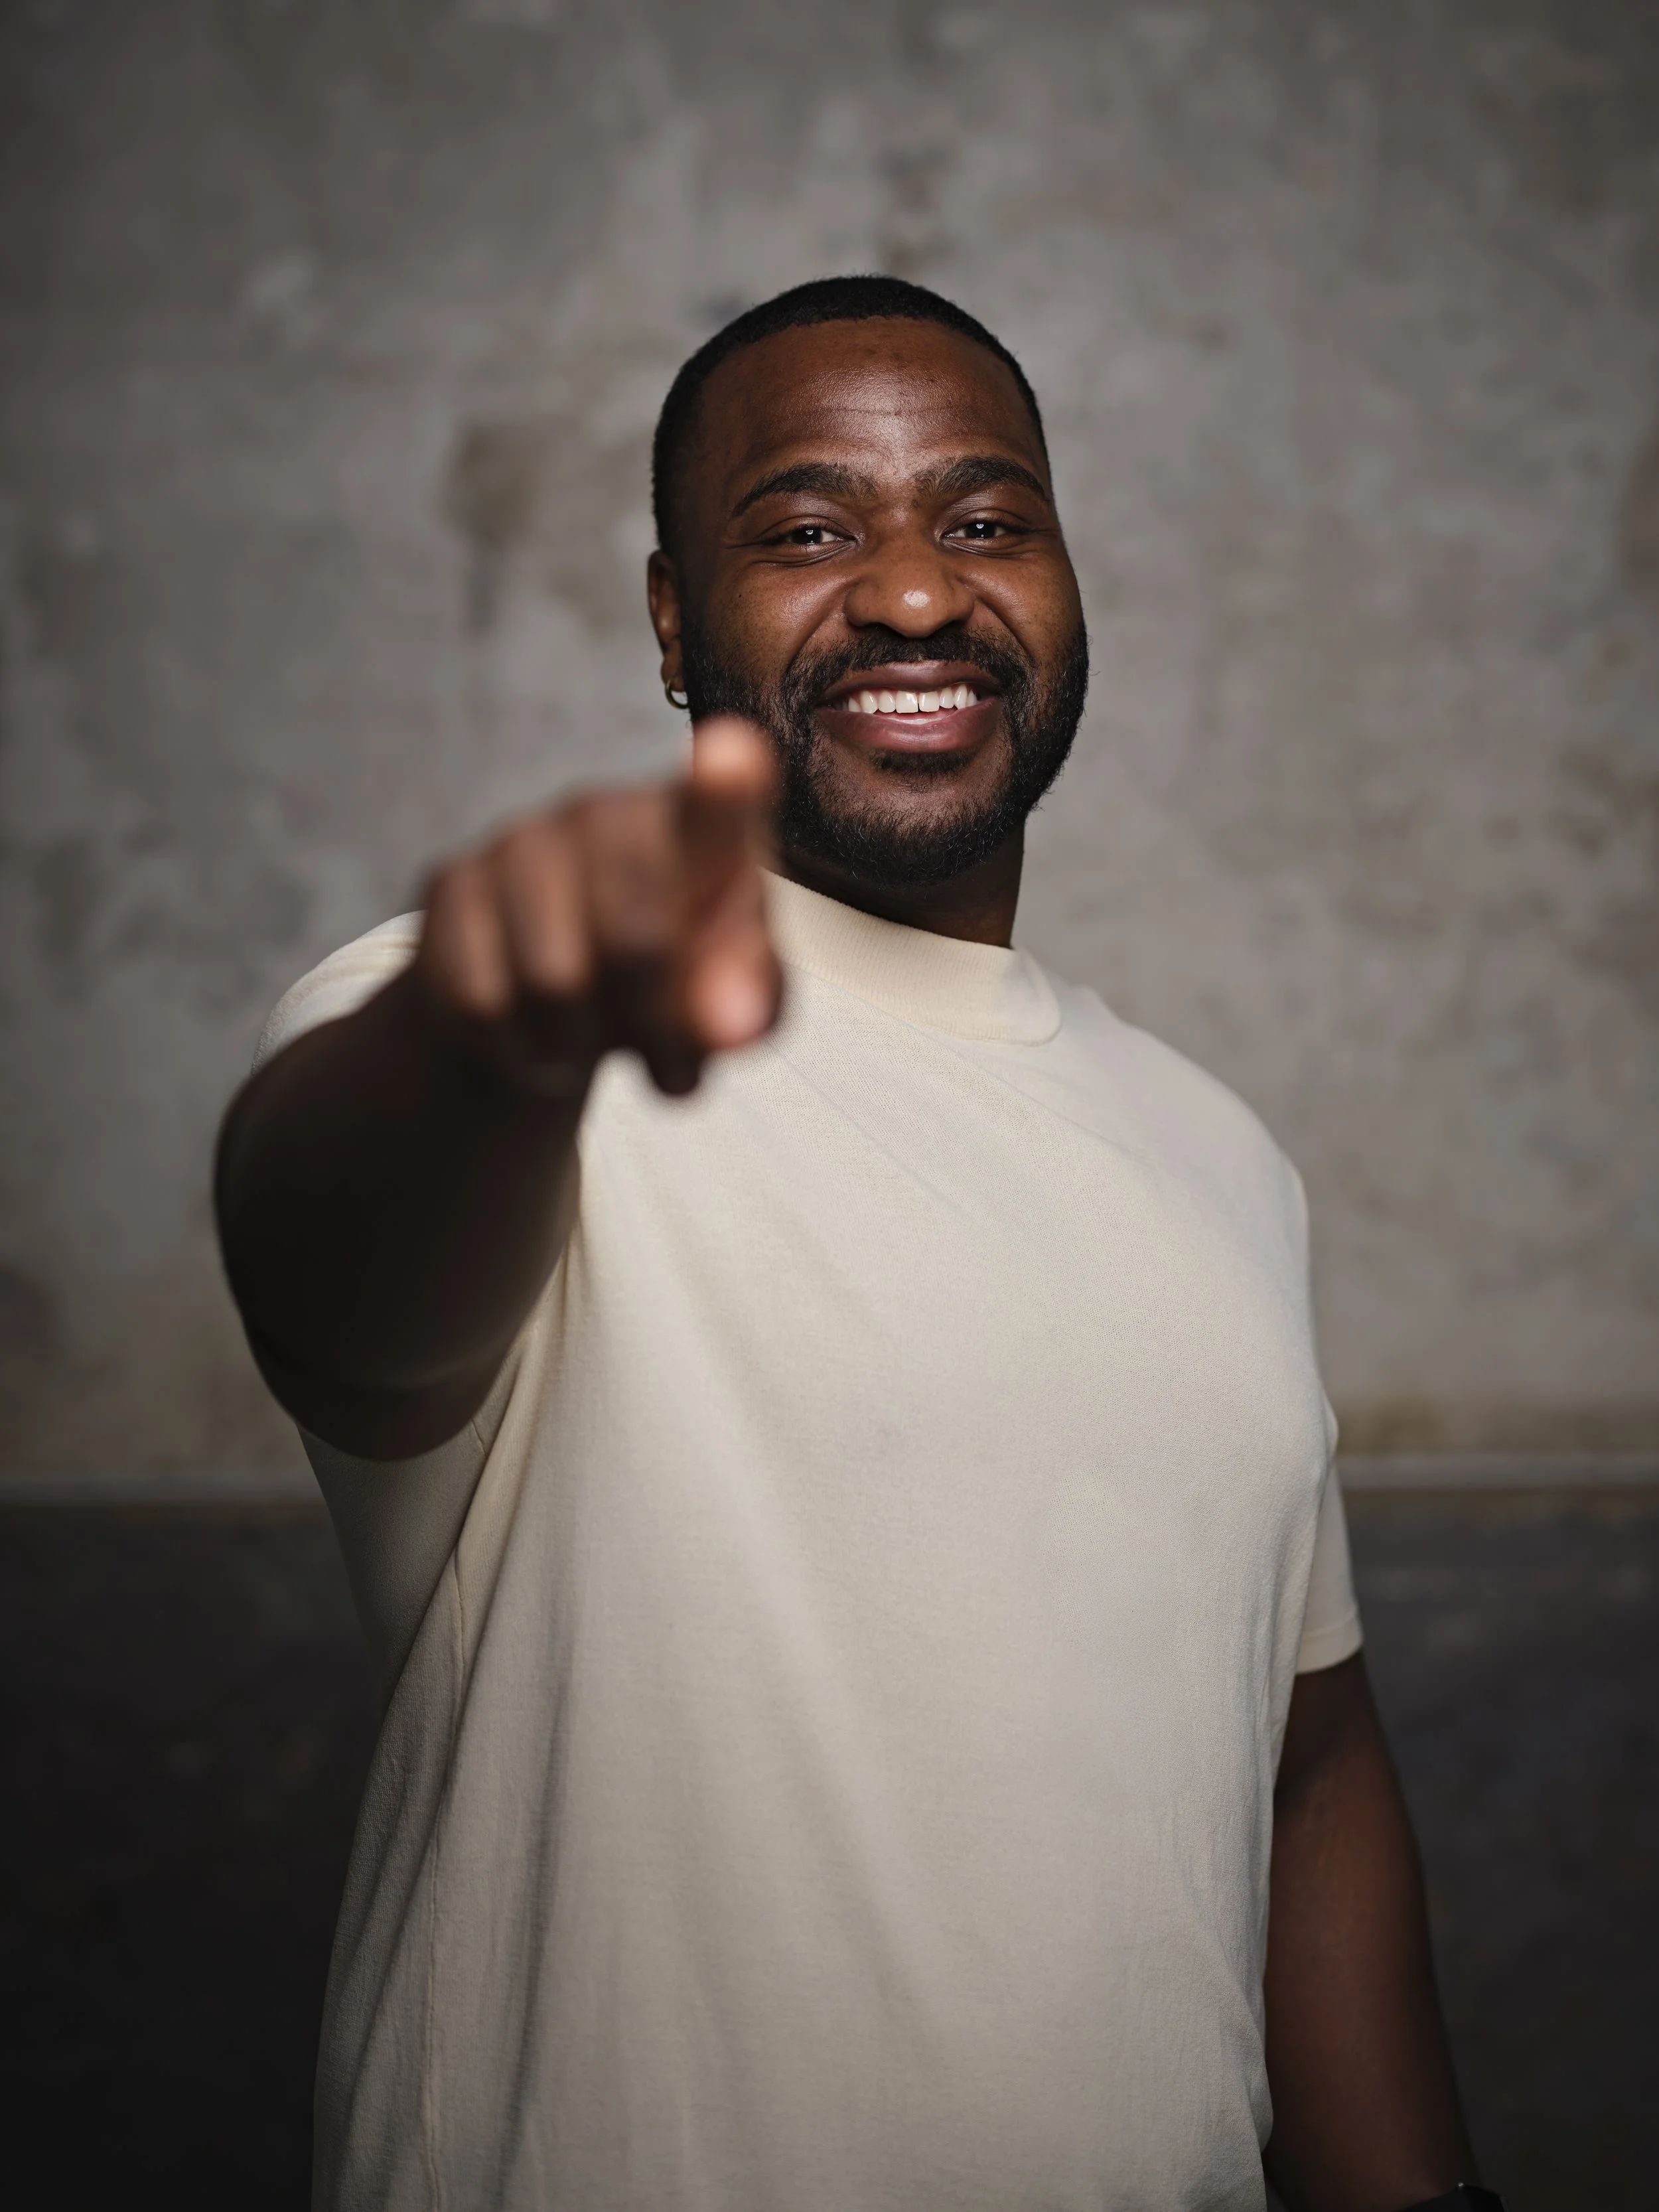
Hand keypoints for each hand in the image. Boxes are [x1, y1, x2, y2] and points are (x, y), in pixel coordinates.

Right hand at [416, 717, 781, 1096]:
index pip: (716, 802)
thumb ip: (749, 1005)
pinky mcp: (451, 883)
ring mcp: (521, 840)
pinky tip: (531, 1024)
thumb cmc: (669, 985)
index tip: (735, 760)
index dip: (723, 788)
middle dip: (652, 1022)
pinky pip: (484, 1002)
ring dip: (580, 1041)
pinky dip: (517, 1043)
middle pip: (635, 940)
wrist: (553, 1003)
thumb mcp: (732, 1002)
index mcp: (696, 829)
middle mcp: (604, 812)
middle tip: (668, 1061)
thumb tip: (727, 1028)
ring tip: (593, 1030)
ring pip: (553, 984)